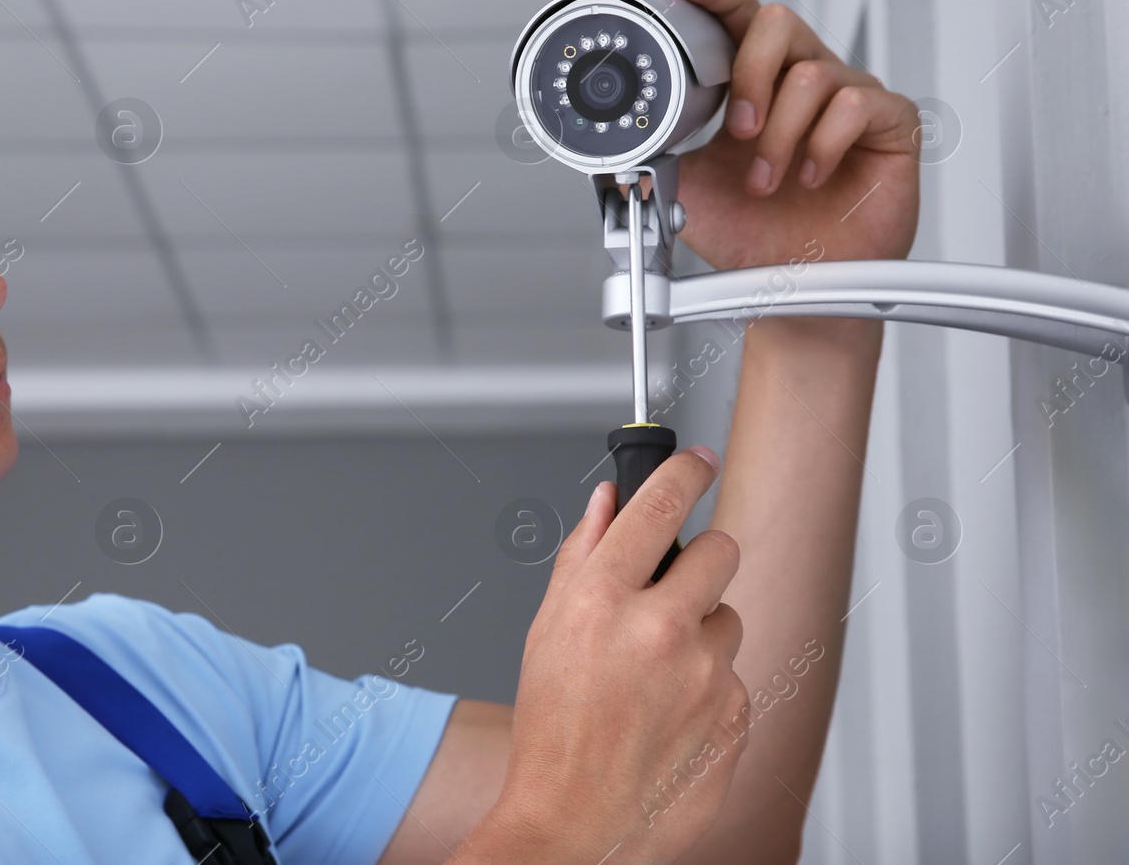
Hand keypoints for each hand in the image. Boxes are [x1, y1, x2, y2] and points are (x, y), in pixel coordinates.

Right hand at [465, 450, 748, 864]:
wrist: (573, 822)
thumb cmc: (551, 732)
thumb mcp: (545, 630)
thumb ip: (580, 555)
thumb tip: (607, 501)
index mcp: (604, 599)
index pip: (661, 505)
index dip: (685, 471)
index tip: (697, 460)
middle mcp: (660, 630)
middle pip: (720, 550)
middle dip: (699, 560)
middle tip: (672, 587)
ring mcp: (706, 675)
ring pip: (727, 619)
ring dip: (701, 633)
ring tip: (656, 674)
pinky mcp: (736, 715)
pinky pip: (735, 676)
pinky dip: (708, 686)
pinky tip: (669, 713)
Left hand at [668, 0, 921, 269]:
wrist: (792, 286)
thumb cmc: (751, 236)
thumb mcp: (687, 187)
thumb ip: (660, 148)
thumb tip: (623, 132)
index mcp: (754, 85)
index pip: (739, 18)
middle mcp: (801, 82)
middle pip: (778, 22)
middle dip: (750, 74)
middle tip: (738, 130)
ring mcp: (848, 99)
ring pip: (812, 73)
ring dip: (780, 134)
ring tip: (768, 180)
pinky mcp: (889, 124)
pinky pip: (856, 105)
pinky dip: (822, 143)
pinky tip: (811, 176)